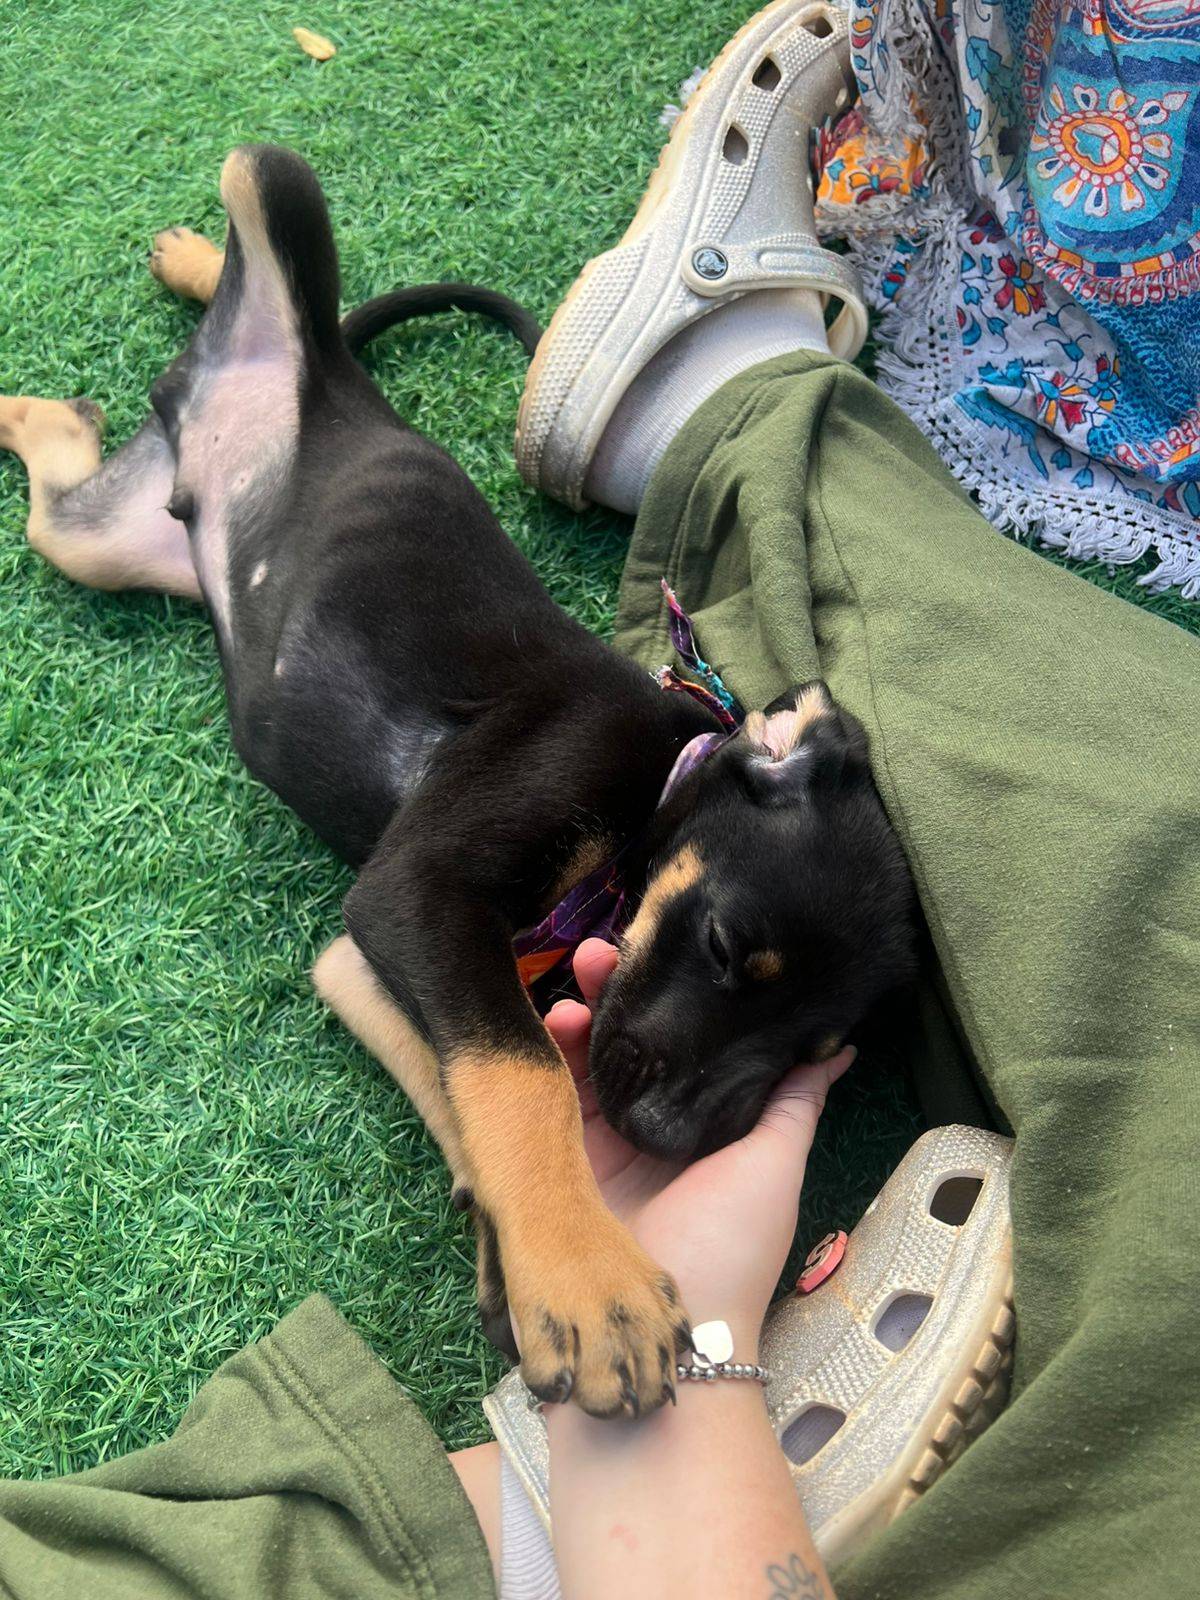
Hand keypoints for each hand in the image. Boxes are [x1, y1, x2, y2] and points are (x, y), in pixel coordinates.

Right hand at [546, 940, 853, 1359]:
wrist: (665, 1336)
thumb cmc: (731, 1246)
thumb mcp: (775, 1164)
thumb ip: (794, 1101)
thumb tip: (837, 1042)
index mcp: (691, 1122)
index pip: (670, 1042)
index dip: (657, 997)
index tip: (649, 954)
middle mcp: (639, 1127)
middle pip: (616, 1044)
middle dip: (605, 994)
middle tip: (594, 952)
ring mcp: (590, 1148)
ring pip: (572, 1064)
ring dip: (566, 1018)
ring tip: (564, 985)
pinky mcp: (549, 1168)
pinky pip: (538, 1104)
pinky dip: (536, 1061)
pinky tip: (538, 1025)